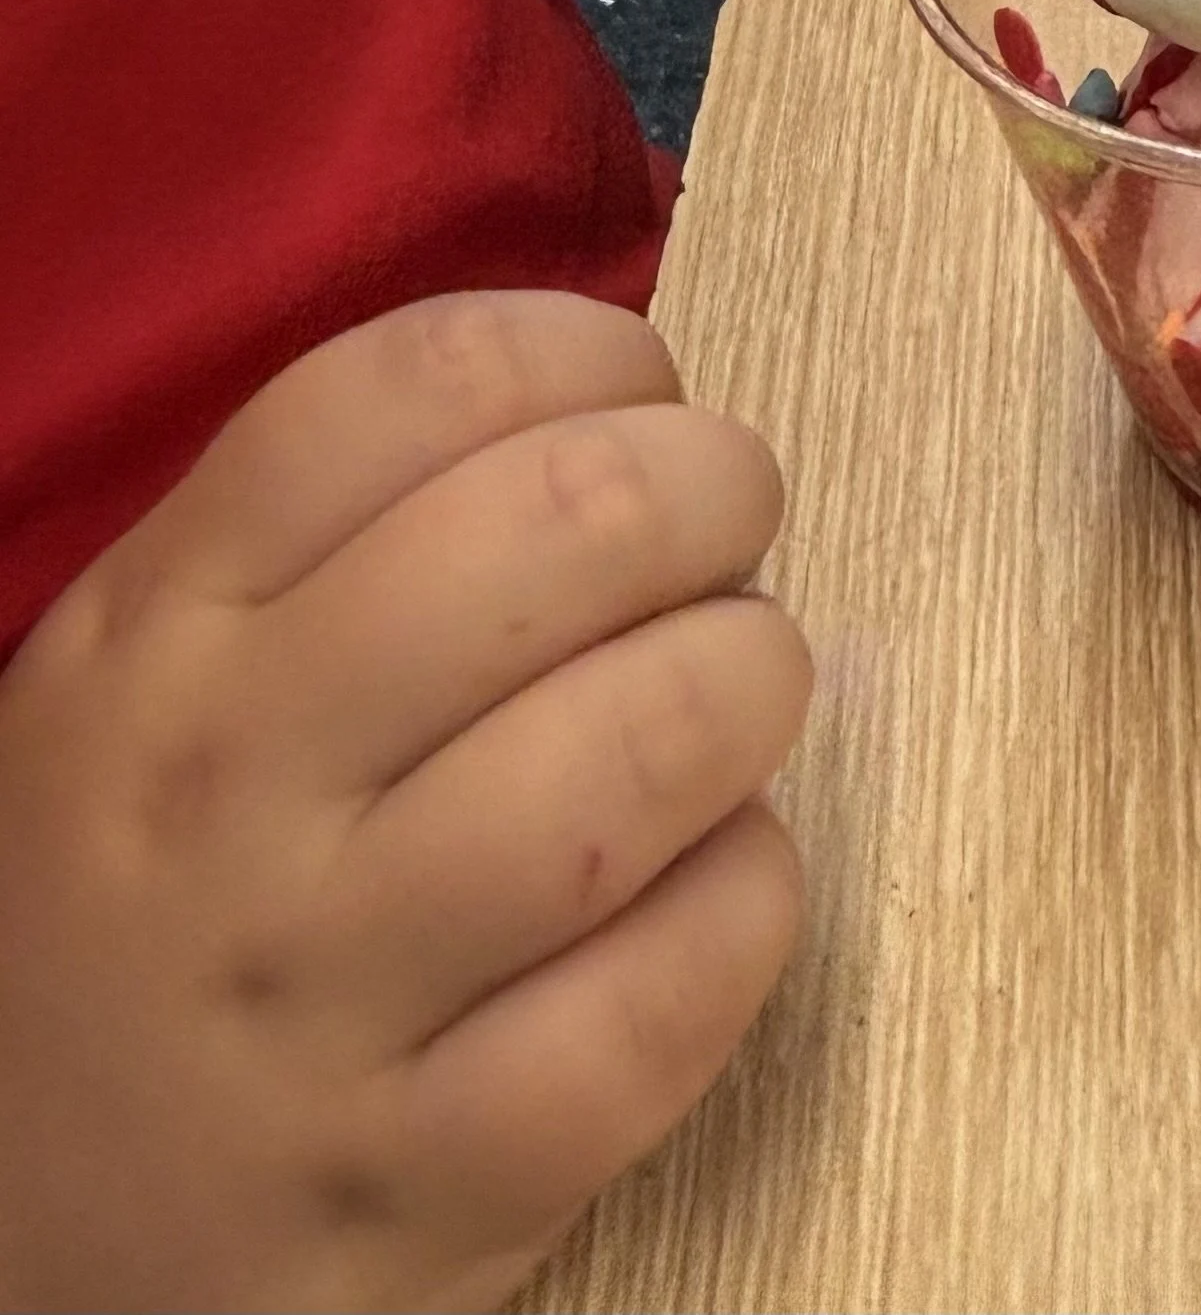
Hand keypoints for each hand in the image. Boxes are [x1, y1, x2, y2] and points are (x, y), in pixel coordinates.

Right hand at [0, 293, 810, 1313]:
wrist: (3, 1251)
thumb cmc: (131, 910)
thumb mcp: (146, 682)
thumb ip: (331, 538)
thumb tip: (609, 422)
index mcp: (158, 628)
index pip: (416, 386)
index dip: (592, 353)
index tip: (642, 397)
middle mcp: (232, 785)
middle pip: (566, 529)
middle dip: (712, 487)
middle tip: (726, 534)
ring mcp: (327, 997)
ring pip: (645, 749)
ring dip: (748, 681)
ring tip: (735, 693)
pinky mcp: (433, 1182)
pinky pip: (672, 989)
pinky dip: (746, 898)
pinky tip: (715, 877)